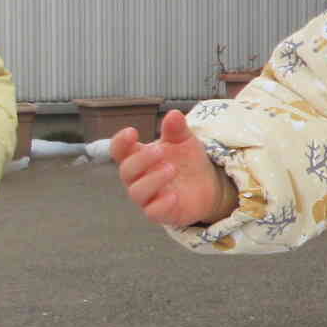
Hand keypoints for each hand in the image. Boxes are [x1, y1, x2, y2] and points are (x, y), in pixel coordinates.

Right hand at [111, 109, 236, 227]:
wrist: (207, 184)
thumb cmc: (186, 160)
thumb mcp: (184, 141)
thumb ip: (176, 129)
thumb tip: (174, 114)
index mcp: (138, 157)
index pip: (119, 150)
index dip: (120, 142)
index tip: (132, 132)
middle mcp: (138, 177)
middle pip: (126, 171)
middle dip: (141, 160)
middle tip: (160, 150)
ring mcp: (148, 196)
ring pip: (137, 192)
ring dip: (152, 180)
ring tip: (171, 169)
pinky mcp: (160, 212)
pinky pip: (153, 212)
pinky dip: (160, 204)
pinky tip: (173, 195)